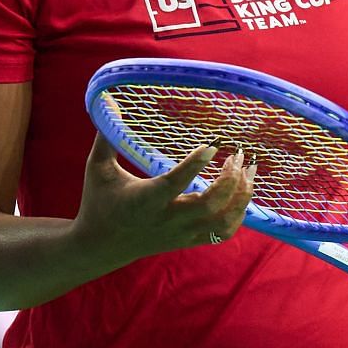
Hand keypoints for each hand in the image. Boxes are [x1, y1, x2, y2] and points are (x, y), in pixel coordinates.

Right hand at [73, 134, 256, 262]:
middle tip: (238, 154)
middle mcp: (166, 219)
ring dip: (241, 196)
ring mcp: (180, 233)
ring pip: (222, 221)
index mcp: (145, 200)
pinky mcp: (188, 241)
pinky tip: (241, 193)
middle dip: (230, 180)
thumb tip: (109, 101)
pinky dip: (238, 214)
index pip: (175, 183)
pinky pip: (223, 232)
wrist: (99, 246)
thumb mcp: (98, 168)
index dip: (195, 164)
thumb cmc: (98, 201)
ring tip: (249, 170)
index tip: (214, 144)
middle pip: (209, 205)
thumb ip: (107, 137)